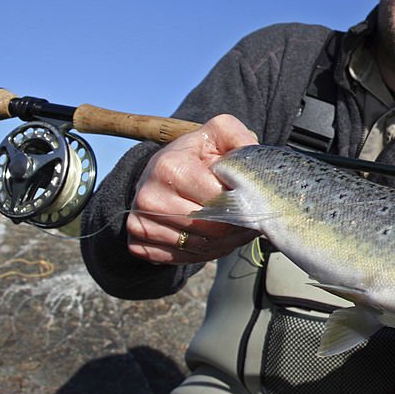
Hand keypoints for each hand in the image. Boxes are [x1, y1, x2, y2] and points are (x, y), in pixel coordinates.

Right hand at [126, 114, 260, 264]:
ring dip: (227, 242)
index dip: (244, 203)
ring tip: (237, 227)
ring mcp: (140, 223)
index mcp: (169, 167)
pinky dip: (206, 252)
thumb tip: (257, 162)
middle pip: (212, 228)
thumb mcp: (218, 134)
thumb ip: (241, 139)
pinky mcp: (138, 244)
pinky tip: (215, 237)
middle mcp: (149, 198)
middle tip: (253, 218)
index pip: (220, 201)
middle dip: (239, 226)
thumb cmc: (194, 155)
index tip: (255, 200)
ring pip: (202, 247)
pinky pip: (184, 259)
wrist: (157, 173)